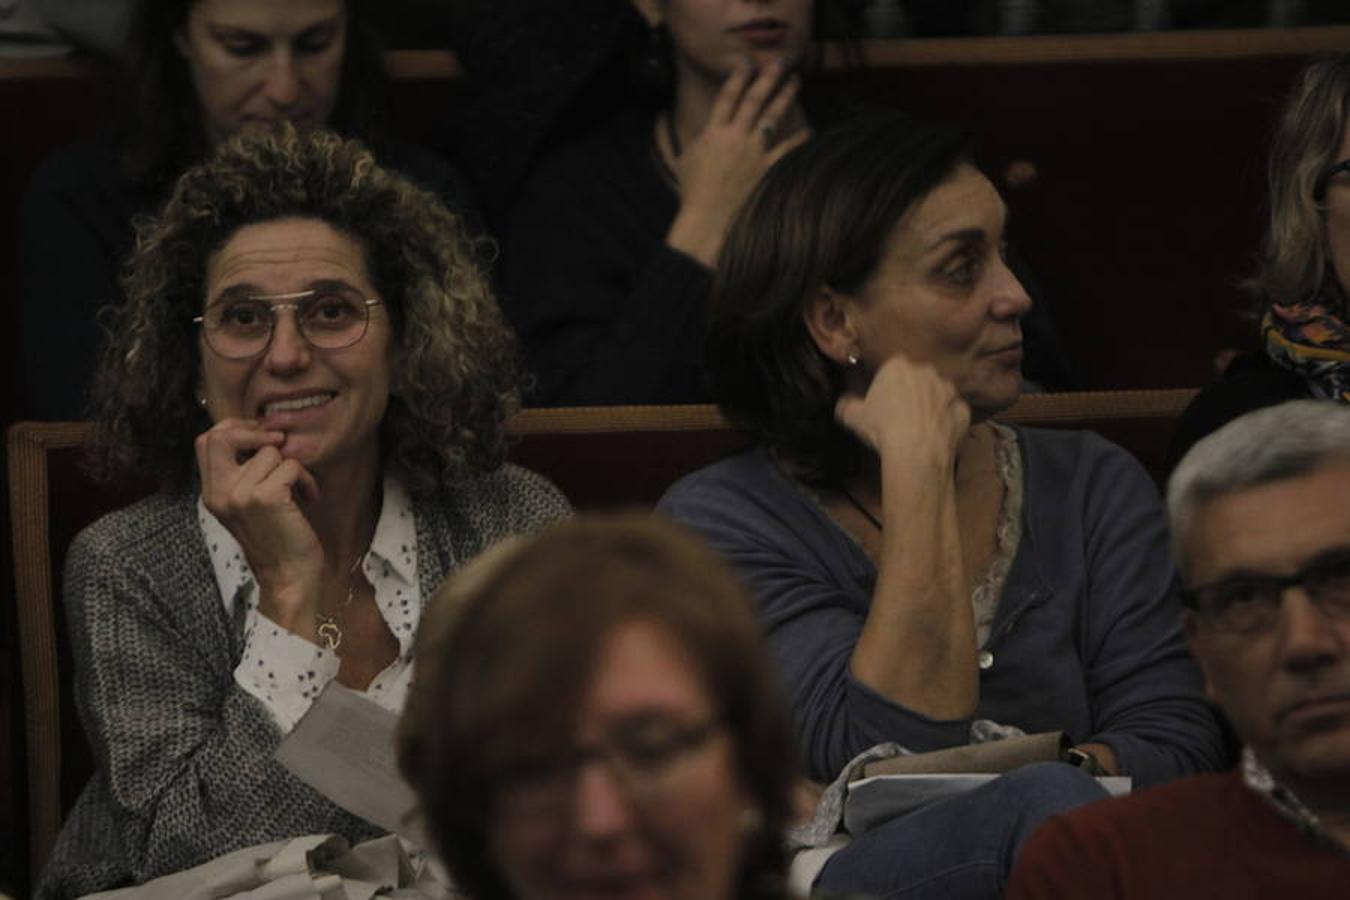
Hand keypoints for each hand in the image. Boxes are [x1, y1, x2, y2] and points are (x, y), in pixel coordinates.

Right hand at [195, 419, 323, 634]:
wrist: (288, 576)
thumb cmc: (277, 539)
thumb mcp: (248, 504)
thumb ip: (243, 474)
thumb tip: (261, 434)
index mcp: (211, 494)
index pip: (205, 441)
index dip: (233, 429)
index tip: (261, 437)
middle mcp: (219, 493)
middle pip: (220, 435)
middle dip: (254, 432)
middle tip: (278, 444)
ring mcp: (240, 495)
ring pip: (270, 452)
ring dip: (292, 467)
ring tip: (297, 490)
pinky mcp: (265, 498)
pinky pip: (291, 466)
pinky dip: (307, 480)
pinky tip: (309, 498)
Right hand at [666, 57, 810, 266]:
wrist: (707, 218)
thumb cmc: (692, 191)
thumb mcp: (687, 159)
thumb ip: (699, 139)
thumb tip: (707, 130)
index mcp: (713, 133)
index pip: (728, 96)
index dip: (738, 76)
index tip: (748, 61)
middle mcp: (735, 137)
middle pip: (754, 100)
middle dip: (768, 76)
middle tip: (780, 60)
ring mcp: (753, 153)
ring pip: (773, 117)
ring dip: (785, 96)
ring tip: (795, 81)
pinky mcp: (766, 169)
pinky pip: (787, 150)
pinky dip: (799, 139)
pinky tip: (810, 129)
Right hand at [835, 355, 970, 474]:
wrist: (917, 452)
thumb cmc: (882, 428)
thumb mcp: (851, 416)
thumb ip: (847, 405)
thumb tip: (845, 404)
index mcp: (898, 366)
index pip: (892, 369)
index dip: (887, 386)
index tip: (883, 403)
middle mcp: (926, 371)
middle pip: (917, 379)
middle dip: (911, 393)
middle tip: (899, 416)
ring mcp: (949, 390)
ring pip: (939, 394)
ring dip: (932, 406)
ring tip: (920, 428)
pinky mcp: (963, 410)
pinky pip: (953, 413)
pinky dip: (947, 421)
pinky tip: (937, 435)